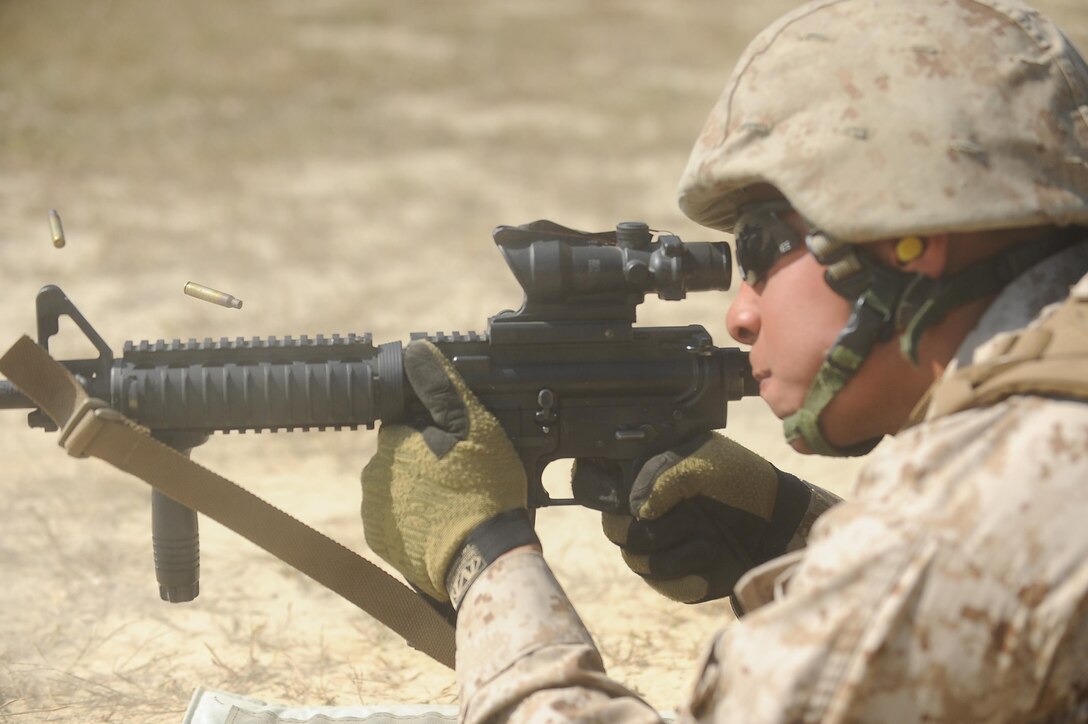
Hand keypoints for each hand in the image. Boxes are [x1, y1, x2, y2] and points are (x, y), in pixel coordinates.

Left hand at [361, 339, 527, 601]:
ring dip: (420, 489)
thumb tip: (416, 351)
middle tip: (463, 475)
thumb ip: (441, 386)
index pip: (408, 423)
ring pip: (399, 487)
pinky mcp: (381, 543)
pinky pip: (396, 519)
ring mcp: (374, 512)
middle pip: (401, 455)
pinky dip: (415, 518)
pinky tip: (442, 522)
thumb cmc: (482, 489)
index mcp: (391, 442)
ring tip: (455, 501)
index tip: (459, 446)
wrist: (482, 558)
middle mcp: (373, 475)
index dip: (437, 431)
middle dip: (426, 460)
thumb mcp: (472, 426)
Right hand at [572, 433, 835, 602]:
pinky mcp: (672, 575)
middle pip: (612, 527)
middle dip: (647, 526)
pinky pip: (660, 583)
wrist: (775, 517)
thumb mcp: (702, 462)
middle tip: (685, 517)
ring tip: (707, 538)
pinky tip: (708, 564)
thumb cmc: (738, 478)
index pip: (591, 481)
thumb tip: (637, 508)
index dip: (597, 490)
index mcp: (637, 475)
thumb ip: (663, 477)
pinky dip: (684, 575)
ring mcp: (654, 544)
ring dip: (673, 549)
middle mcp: (638, 510)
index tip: (626, 496)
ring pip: (634, 557)